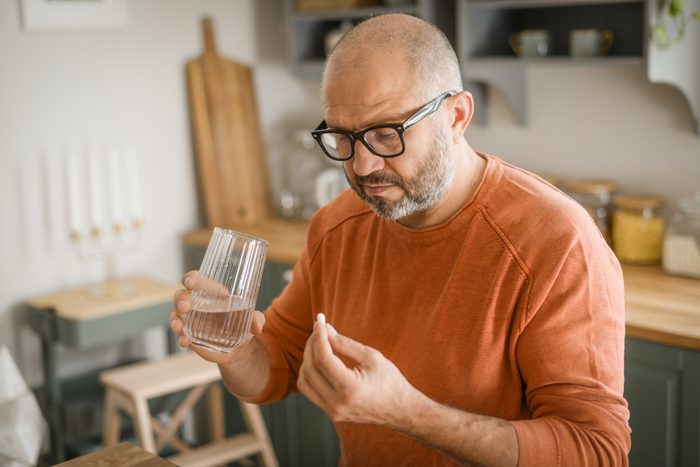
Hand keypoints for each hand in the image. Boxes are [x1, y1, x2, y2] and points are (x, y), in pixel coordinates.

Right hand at [170, 270, 265, 364]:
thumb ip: (256, 319)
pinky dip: (180, 337)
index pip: (197, 279)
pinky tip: (184, 342)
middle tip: (185, 307)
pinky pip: (180, 333)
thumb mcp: (251, 320)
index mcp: (211, 293)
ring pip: (176, 314)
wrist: (239, 347)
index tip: (192, 282)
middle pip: (181, 295)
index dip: (192, 278)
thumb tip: (258, 325)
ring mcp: (191, 319)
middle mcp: (197, 304)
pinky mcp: (189, 334)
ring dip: (175, 319)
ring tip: (179, 327)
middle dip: (181, 299)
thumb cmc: (243, 324)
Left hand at [297, 320, 416, 426]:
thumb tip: (325, 329)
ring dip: (307, 359)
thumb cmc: (390, 381)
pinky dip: (310, 373)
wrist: (400, 410)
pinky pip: (309, 391)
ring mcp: (332, 411)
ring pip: (304, 381)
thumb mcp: (371, 357)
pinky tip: (319, 360)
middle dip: (311, 345)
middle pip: (310, 368)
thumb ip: (345, 343)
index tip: (320, 322)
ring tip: (319, 344)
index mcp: (350, 388)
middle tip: (319, 329)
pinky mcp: (331, 413)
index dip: (319, 337)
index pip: (323, 359)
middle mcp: (337, 403)